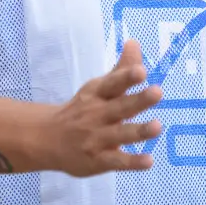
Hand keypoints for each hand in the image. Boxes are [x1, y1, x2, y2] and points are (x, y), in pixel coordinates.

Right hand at [46, 39, 163, 177]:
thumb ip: (121, 70)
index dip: (125, 77)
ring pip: (120, 134)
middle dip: (138, 100)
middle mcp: (96, 114)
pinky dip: (132, 162)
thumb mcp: (98, 88)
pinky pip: (117, 161)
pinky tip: (149, 160)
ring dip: (139, 131)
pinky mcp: (98, 160)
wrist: (47, 139)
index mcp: (96, 94)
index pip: (112, 84)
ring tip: (158, 126)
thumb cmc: (81, 110)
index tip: (141, 70)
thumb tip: (135, 42)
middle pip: (119, 107)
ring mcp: (96, 138)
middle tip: (158, 92)